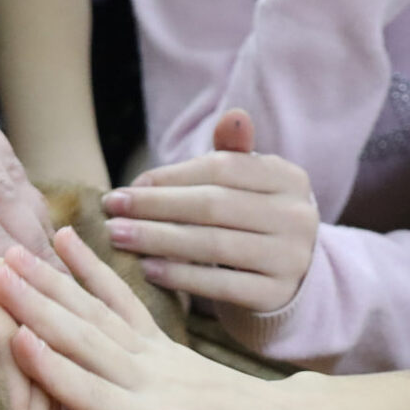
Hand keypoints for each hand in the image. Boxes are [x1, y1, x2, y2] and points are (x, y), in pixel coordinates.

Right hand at [0, 226, 339, 409]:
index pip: (98, 395)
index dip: (55, 371)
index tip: (15, 338)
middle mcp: (154, 381)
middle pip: (87, 341)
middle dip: (39, 308)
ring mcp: (158, 356)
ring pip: (97, 313)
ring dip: (52, 283)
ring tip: (12, 253)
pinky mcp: (162, 344)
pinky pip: (121, 301)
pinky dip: (92, 269)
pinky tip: (67, 241)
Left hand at [102, 109, 318, 312]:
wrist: (287, 282)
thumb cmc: (251, 224)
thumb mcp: (247, 187)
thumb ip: (232, 155)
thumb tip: (233, 114)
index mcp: (289, 178)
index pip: (221, 169)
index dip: (170, 177)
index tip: (128, 186)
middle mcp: (297, 216)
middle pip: (214, 206)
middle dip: (155, 206)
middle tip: (111, 209)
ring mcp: (290, 258)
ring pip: (213, 245)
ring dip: (157, 240)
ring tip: (118, 237)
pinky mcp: (275, 295)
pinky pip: (219, 285)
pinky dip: (180, 277)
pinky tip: (146, 269)